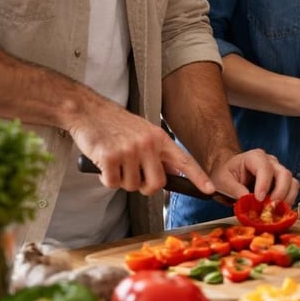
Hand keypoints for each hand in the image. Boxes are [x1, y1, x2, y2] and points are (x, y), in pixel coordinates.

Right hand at [69, 103, 212, 196]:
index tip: (210, 190)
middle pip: (157, 183)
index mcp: (160, 138)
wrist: (89, 111)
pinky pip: (113, 183)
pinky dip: (107, 179)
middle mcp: (147, 144)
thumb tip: (173, 174)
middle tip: (136, 178)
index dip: (198, 177)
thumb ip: (158, 152)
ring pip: (132, 186)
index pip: (184, 161)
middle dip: (146, 187)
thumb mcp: (145, 132)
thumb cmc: (116, 124)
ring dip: (122, 180)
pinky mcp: (109, 157)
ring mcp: (129, 150)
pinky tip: (104, 164)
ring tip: (116, 163)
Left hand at [210, 149, 299, 203]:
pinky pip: (292, 191)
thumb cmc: (225, 174)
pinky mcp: (282, 183)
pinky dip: (288, 202)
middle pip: (284, 174)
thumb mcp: (222, 181)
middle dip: (280, 193)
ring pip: (292, 183)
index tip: (259, 199)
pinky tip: (278, 212)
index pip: (265, 169)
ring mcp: (278, 172)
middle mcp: (271, 162)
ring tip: (276, 212)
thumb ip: (234, 189)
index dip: (264, 185)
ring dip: (287, 199)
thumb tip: (248, 201)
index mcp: (255, 157)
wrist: (228, 172)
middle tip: (271, 208)